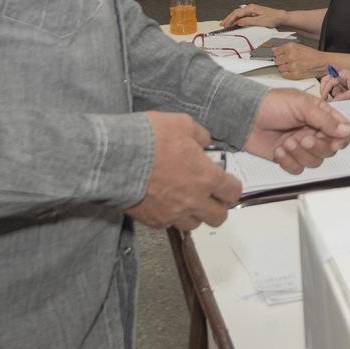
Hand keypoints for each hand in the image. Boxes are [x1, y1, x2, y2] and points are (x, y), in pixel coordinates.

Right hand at [126, 111, 242, 229]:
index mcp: (207, 177)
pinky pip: (170, 225)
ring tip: (188, 199)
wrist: (116, 157)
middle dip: (219, 207)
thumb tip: (204, 141)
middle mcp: (194, 200)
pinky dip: (171, 217)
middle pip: (219, 217)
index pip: (233, 192)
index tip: (228, 183)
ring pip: (195, 224)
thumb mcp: (182, 123)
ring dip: (195, 214)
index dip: (232, 187)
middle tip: (212, 196)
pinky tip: (165, 202)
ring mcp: (173, 213)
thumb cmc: (149, 140)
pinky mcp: (154, 220)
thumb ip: (200, 134)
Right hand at [221, 3, 287, 28]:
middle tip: (222, 24)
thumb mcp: (258, 21)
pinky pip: (243, 16)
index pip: (237, 13)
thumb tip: (237, 22)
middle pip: (236, 13)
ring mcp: (252, 11)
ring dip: (232, 19)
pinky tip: (235, 23)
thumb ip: (247, 21)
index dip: (230, 19)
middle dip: (228, 19)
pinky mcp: (254, 14)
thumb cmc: (272, 18)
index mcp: (251, 8)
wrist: (280, 17)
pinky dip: (238, 19)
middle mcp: (250, 8)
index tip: (225, 25)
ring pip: (239, 14)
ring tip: (226, 23)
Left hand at [244, 89, 349, 172]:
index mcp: (320, 115)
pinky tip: (279, 150)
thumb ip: (325, 119)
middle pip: (330, 150)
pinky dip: (288, 162)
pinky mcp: (287, 157)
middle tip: (303, 138)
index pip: (342, 131)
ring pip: (314, 162)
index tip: (333, 142)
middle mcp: (312, 131)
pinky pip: (297, 168)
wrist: (243, 116)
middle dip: (317, 147)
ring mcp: (300, 145)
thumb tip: (346, 131)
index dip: (341, 139)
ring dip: (301, 154)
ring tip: (287, 143)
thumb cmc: (270, 104)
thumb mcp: (300, 106)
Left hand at [271, 42, 324, 78]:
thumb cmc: (312, 55)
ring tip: (292, 65)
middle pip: (276, 60)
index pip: (276, 52)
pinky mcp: (295, 75)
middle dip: (281, 61)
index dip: (278, 54)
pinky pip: (284, 75)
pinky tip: (292, 70)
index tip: (280, 55)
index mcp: (291, 47)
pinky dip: (287, 73)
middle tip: (287, 61)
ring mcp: (292, 66)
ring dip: (284, 68)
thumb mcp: (299, 47)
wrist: (321, 63)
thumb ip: (286, 48)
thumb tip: (274, 50)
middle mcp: (291, 56)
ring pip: (279, 68)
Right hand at [318, 67, 349, 102]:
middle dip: (325, 89)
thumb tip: (334, 100)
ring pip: (333, 90)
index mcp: (343, 74)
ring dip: (336, 95)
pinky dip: (339, 97)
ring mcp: (341, 82)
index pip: (330, 81)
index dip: (325, 89)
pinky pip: (337, 93)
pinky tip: (345, 99)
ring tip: (346, 98)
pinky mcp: (343, 88)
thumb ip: (344, 96)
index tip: (323, 96)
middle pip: (327, 81)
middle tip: (324, 98)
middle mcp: (340, 77)